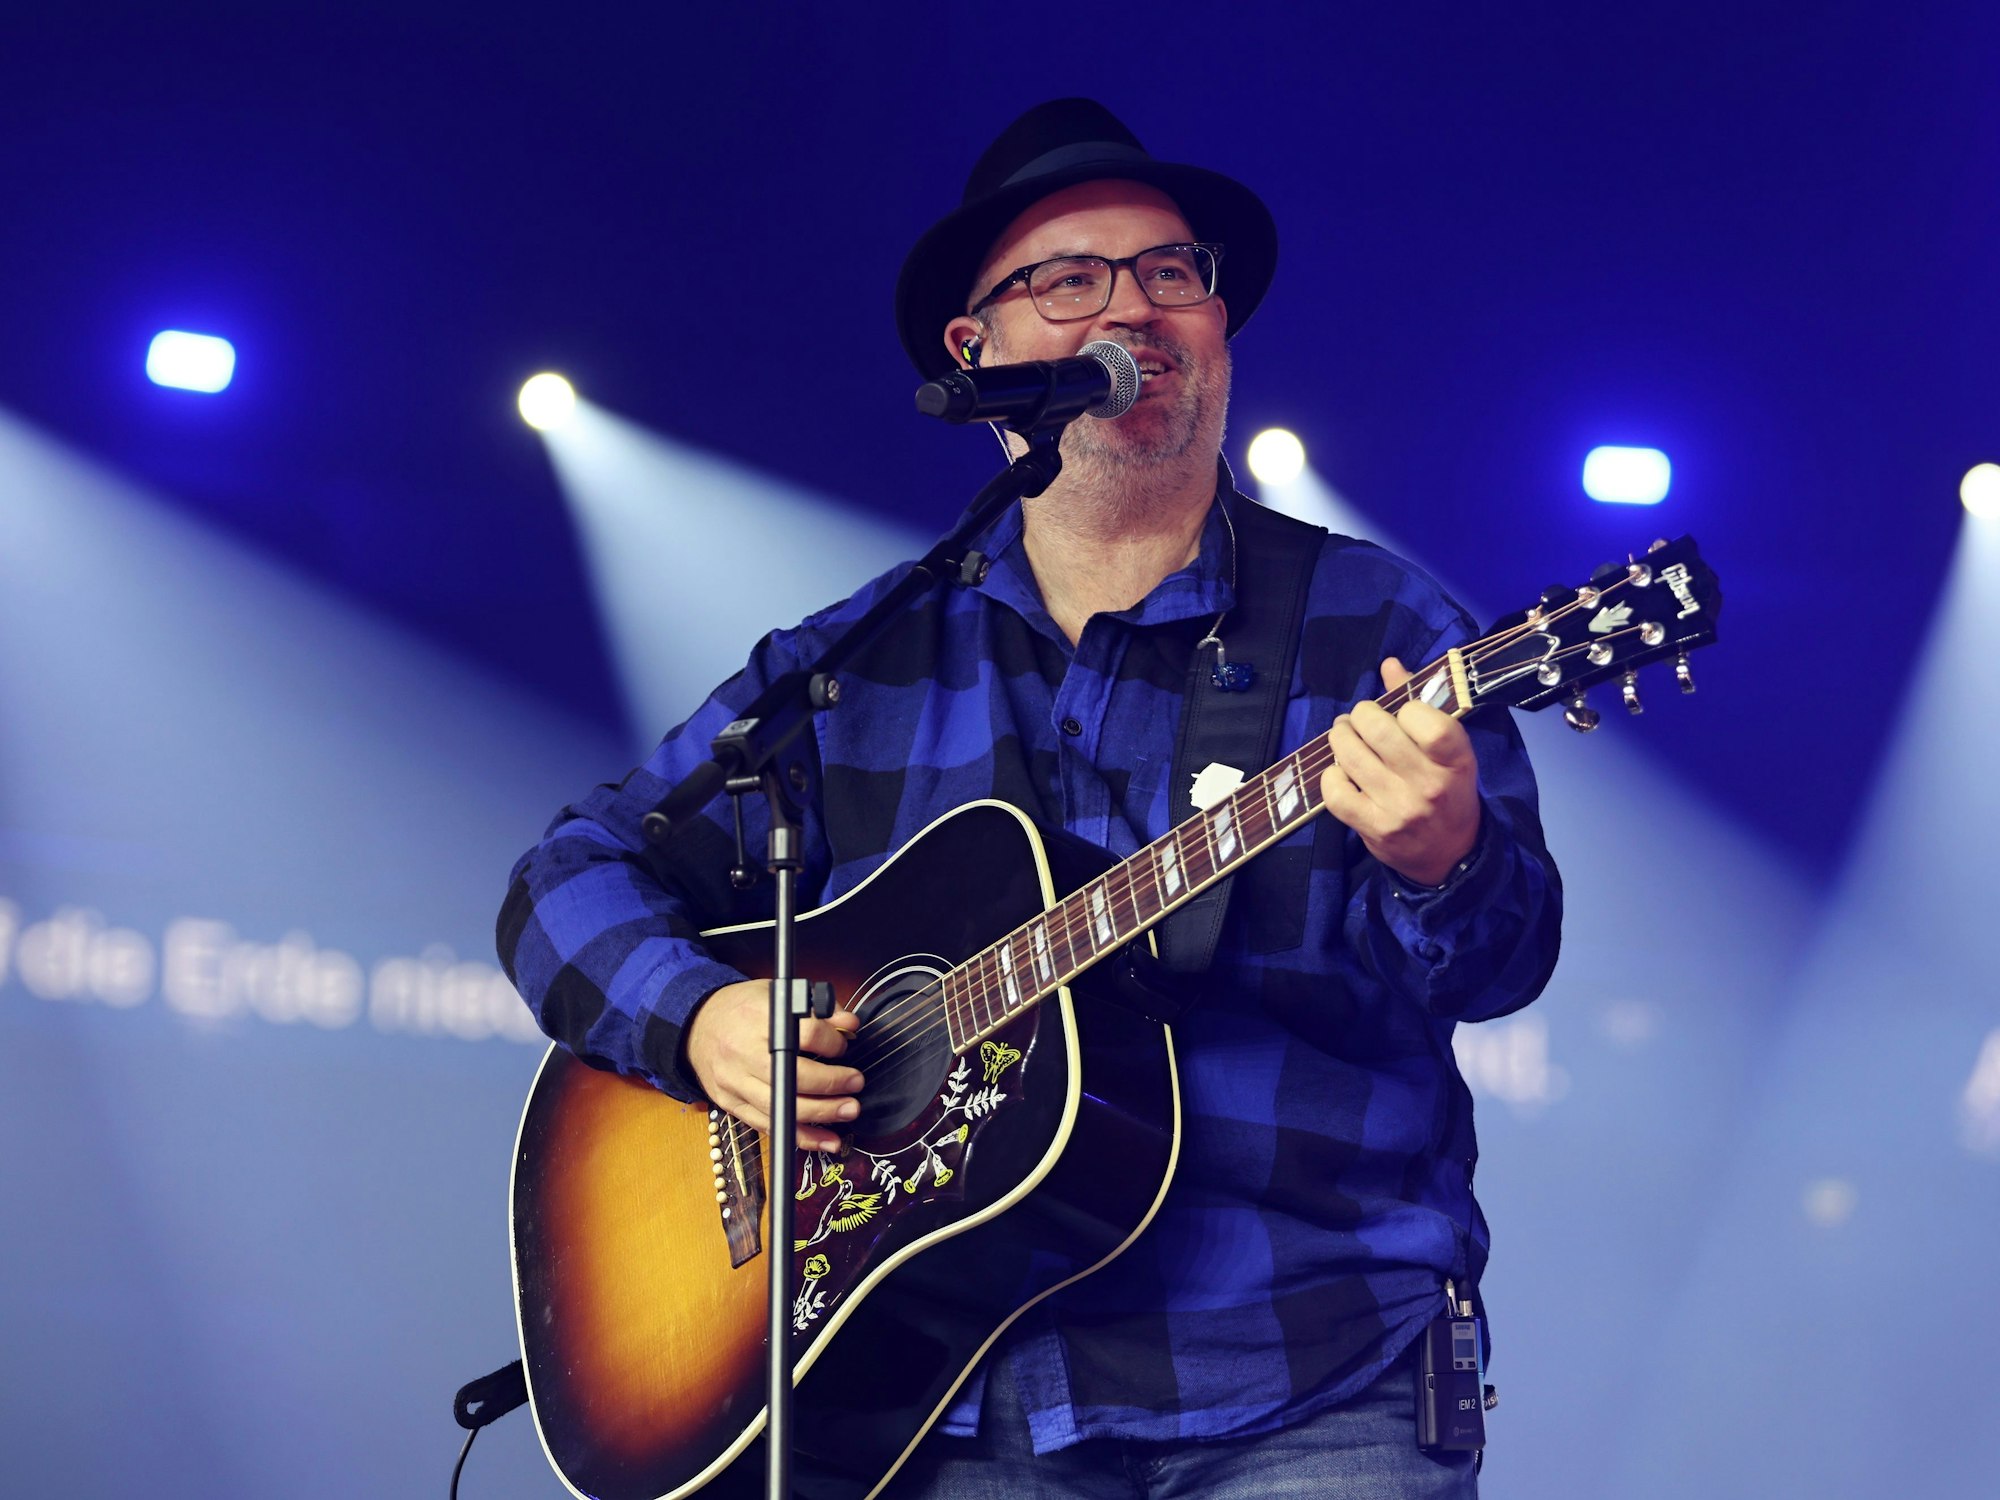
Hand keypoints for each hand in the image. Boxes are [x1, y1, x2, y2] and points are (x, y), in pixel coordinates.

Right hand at [685, 979, 863, 1151]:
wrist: (696, 1026)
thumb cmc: (742, 1009)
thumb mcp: (777, 993)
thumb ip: (818, 1007)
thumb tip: (850, 1025)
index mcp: (758, 1018)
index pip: (806, 1032)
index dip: (832, 1042)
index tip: (843, 1046)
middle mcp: (745, 1053)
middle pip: (796, 1076)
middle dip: (832, 1084)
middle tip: (855, 1084)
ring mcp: (736, 1082)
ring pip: (784, 1107)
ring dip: (822, 1114)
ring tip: (848, 1110)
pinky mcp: (732, 1104)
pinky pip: (770, 1127)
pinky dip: (801, 1137)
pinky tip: (825, 1140)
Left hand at [1319, 656, 1481, 886]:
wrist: (1450, 855)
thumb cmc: (1448, 790)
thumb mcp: (1448, 750)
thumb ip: (1420, 703)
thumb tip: (1388, 663)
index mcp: (1456, 760)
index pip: (1423, 716)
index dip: (1404, 706)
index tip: (1401, 713)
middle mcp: (1429, 785)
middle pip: (1377, 730)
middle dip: (1360, 715)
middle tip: (1359, 718)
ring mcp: (1399, 808)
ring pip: (1351, 756)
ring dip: (1340, 737)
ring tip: (1344, 734)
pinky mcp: (1374, 829)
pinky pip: (1335, 791)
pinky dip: (1331, 775)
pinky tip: (1340, 770)